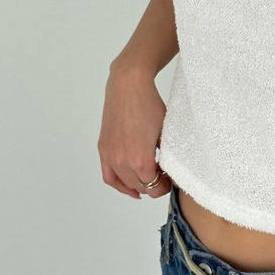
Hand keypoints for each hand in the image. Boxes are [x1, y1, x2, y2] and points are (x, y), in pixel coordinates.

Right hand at [98, 61, 171, 198]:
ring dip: (139, 185)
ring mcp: (110, 156)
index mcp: (140, 159)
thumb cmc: (149, 105)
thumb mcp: (165, 133)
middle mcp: (122, 161)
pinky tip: (131, 188)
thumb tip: (170, 172)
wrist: (128, 86)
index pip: (153, 187)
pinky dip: (119, 185)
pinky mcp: (103, 149)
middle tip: (164, 176)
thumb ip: (167, 157)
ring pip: (125, 184)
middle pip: (141, 187)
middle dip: (154, 185)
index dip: (164, 187)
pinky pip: (109, 176)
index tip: (170, 180)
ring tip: (150, 180)